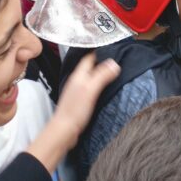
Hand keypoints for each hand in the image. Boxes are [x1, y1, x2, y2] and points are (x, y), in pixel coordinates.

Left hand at [26, 53, 119, 172]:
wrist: (64, 132)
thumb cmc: (74, 111)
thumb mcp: (91, 90)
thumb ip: (102, 75)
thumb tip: (114, 63)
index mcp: (79, 75)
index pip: (90, 57)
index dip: (100, 51)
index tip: (112, 49)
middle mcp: (77, 81)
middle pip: (91, 66)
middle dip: (102, 61)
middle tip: (116, 59)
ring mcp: (78, 91)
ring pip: (92, 76)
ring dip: (101, 73)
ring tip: (113, 72)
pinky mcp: (80, 101)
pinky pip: (92, 87)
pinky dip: (99, 85)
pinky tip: (105, 89)